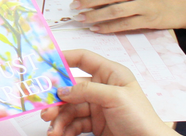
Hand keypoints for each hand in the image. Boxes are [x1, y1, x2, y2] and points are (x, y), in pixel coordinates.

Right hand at [42, 50, 173, 135]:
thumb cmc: (141, 118)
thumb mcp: (115, 98)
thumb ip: (87, 90)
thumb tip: (62, 89)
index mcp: (111, 74)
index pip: (83, 59)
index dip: (64, 58)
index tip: (44, 62)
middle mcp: (102, 88)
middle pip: (71, 88)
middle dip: (57, 100)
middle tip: (45, 110)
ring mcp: (97, 107)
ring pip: (70, 108)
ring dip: (59, 119)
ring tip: (54, 130)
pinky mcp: (95, 124)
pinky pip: (74, 123)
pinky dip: (65, 128)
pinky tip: (60, 134)